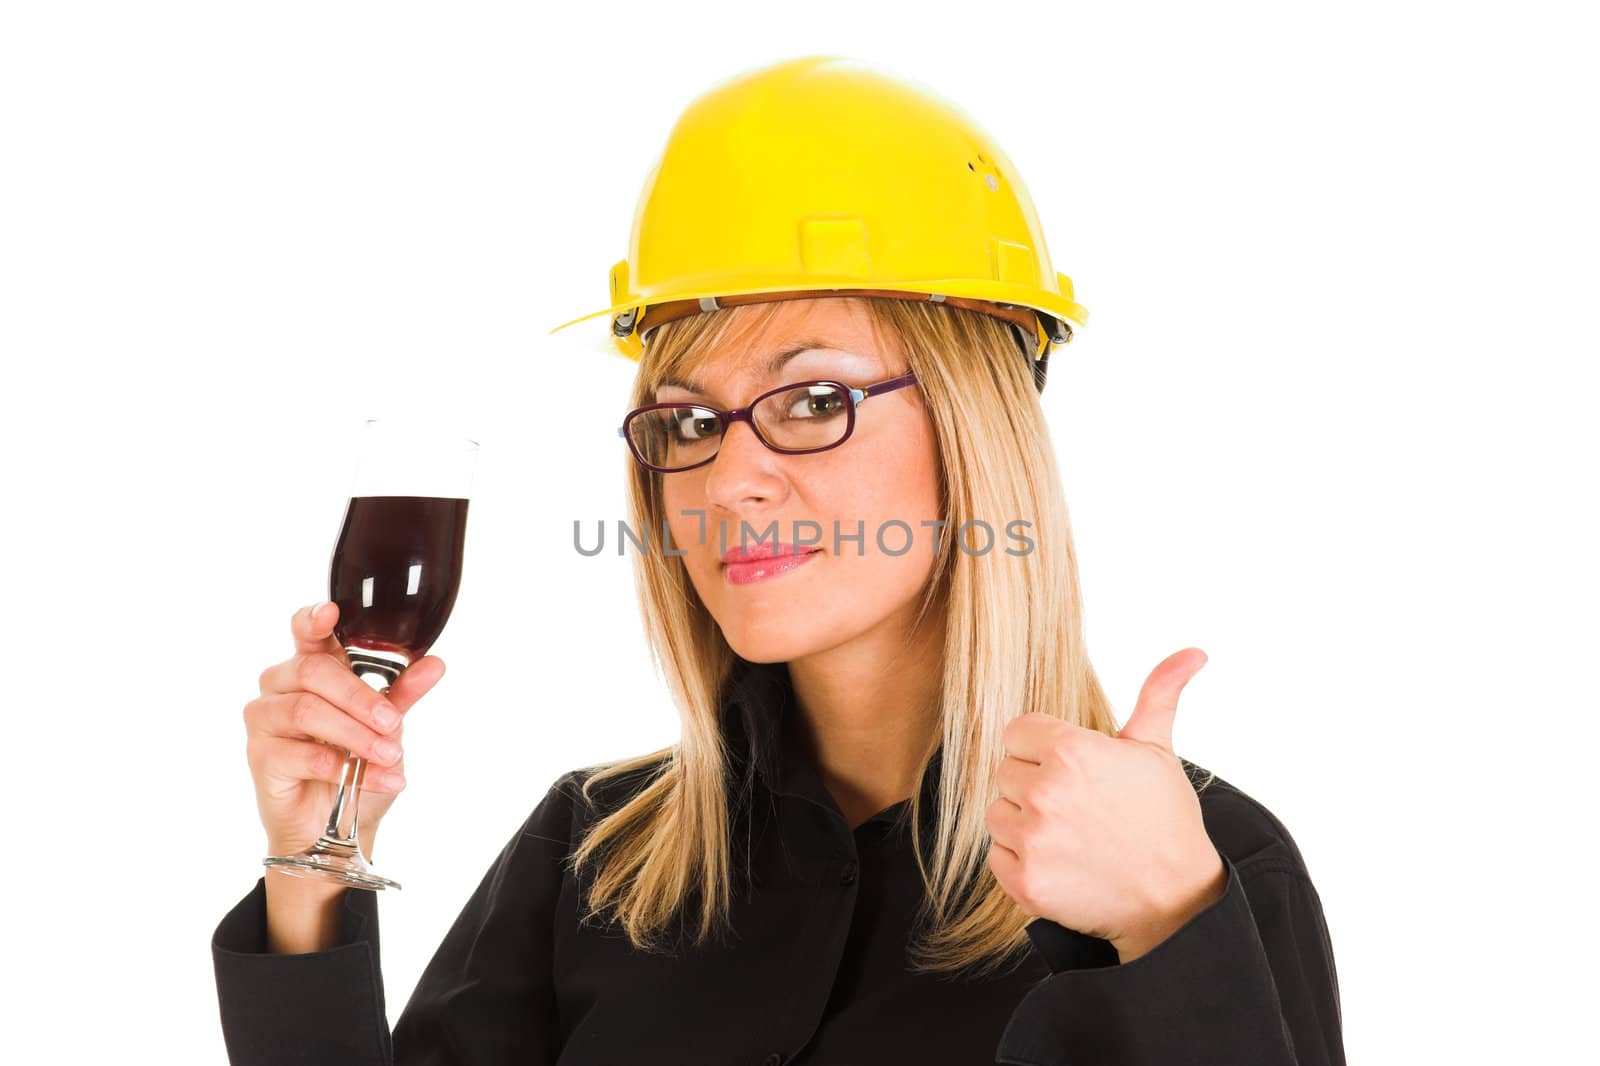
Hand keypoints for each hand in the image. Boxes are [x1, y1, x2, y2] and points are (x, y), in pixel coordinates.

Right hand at [243, 601, 445, 859]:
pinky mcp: (260, 756)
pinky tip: (378, 778)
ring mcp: (265, 719)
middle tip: (393, 723)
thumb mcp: (386, 726)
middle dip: (360, 698)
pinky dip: (346, 767)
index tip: (331, 613)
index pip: (306, 632)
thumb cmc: (355, 766)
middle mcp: (280, 685)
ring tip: (390, 755)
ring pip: (306, 710)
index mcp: (310, 667)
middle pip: (313, 671)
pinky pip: (303, 754)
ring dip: (356, 734)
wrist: (336, 829)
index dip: (313, 618)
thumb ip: (403, 693)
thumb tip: (435, 664)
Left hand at [985, 648, 1226, 961]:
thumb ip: (1159, 694)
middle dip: (1033, 785)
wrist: (1176, 899)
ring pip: (997, 814)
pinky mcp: (1025, 881)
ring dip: (1023, 823)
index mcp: (1070, 751)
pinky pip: (996, 856)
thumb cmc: (1165, 819)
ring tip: (1069, 835)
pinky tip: (1059, 863)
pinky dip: (1020, 862)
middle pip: (1005, 772)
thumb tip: (1193, 652)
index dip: (1042, 749)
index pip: (1016, 732)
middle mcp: (1044, 792)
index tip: (1070, 771)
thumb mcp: (1157, 750)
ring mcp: (1032, 839)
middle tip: (1076, 807)